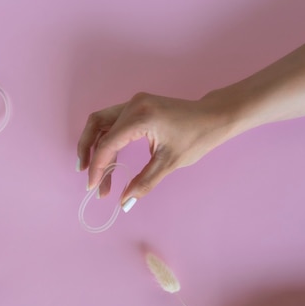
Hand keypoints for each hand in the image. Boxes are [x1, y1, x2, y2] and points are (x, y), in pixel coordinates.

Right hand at [76, 92, 233, 208]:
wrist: (214, 117)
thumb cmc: (197, 137)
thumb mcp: (169, 163)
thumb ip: (144, 183)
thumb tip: (124, 202)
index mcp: (141, 116)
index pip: (108, 143)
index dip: (97, 167)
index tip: (94, 188)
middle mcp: (133, 105)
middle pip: (98, 129)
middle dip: (92, 157)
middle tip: (92, 181)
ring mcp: (133, 103)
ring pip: (100, 122)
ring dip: (93, 145)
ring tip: (90, 169)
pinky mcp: (135, 107)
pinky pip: (110, 121)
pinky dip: (104, 139)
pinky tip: (104, 157)